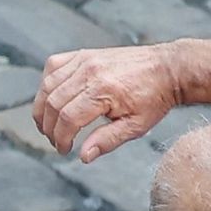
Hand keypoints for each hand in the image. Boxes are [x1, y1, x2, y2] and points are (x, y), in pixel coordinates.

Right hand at [33, 43, 182, 162]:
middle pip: (53, 103)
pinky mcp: (84, 54)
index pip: (67, 119)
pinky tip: (52, 99)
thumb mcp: (135, 127)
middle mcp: (90, 72)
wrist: (167, 69)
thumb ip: (107, 141)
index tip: (64, 150)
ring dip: (43, 108)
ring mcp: (85, 60)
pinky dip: (46, 84)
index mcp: (103, 91)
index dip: (60, 139)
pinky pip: (53, 66)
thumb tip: (83, 156)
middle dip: (49, 128)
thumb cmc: (154, 98)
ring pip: (47, 85)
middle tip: (57, 141)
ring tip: (50, 126)